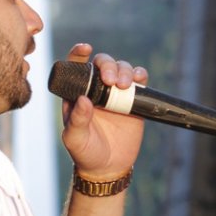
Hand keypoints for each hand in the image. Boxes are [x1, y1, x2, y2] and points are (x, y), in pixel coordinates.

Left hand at [60, 43, 146, 177]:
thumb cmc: (85, 153)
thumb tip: (83, 100)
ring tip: (124, 85)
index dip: (79, 54)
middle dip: (108, 65)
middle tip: (111, 80)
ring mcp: (115, 93)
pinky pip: (138, 81)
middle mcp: (95, 89)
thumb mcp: (75, 139)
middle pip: (102, 63)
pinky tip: (138, 81)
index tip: (85, 48)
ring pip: (121, 68)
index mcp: (76, 93)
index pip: (76, 67)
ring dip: (124, 70)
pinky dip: (139, 75)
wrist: (108, 167)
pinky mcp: (133, 100)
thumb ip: (77, 120)